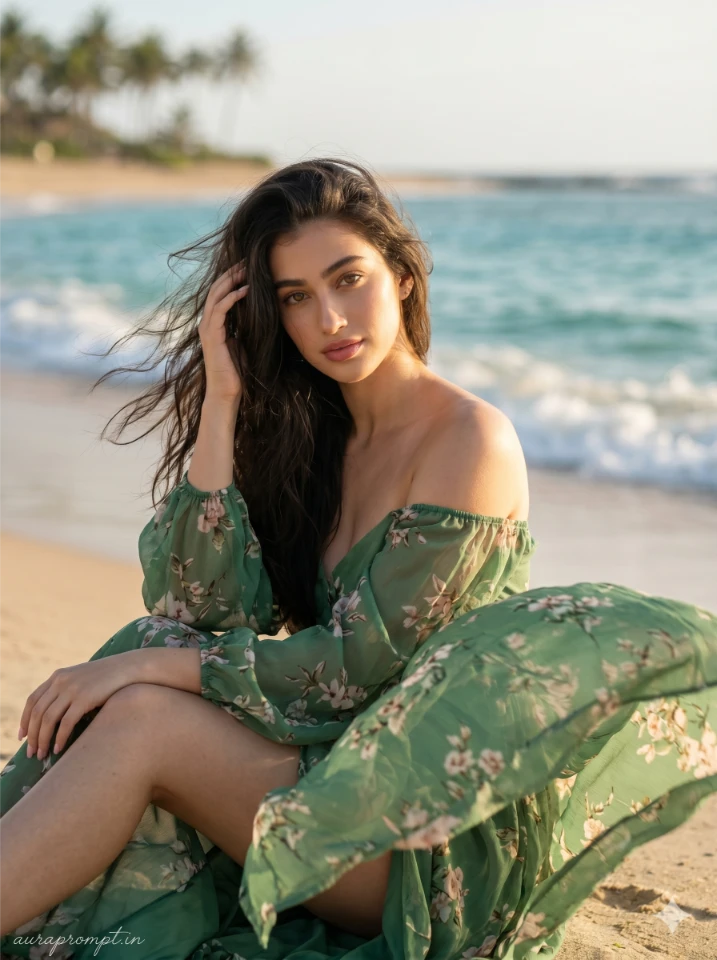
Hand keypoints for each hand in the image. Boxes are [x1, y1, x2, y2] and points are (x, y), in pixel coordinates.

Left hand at [18, 655, 138, 760]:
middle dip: (32, 735)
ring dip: (43, 740)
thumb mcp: (80, 678)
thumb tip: (50, 715)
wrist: (127, 669)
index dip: (24, 720)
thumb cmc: (105, 678)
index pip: (32, 700)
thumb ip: (64, 690)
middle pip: (37, 712)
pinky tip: (59, 748)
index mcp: (57, 676)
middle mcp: (61, 681)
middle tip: (31, 753)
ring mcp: (72, 689)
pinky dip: (60, 738)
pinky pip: (66, 723)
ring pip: (48, 719)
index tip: (22, 736)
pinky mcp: (84, 699)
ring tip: (42, 754)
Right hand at [199, 261, 247, 403]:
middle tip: (246, 260)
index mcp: (215, 324)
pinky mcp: (212, 336)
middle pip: (216, 289)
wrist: (228, 393)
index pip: (221, 293)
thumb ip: (247, 328)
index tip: (248, 266)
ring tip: (245, 269)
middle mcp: (207, 323)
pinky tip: (244, 290)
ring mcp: (207, 329)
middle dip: (231, 273)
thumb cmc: (238, 372)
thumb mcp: (245, 343)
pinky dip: (231, 298)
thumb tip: (261, 314)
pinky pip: (220, 311)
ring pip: (216, 296)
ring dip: (231, 281)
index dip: (232, 279)